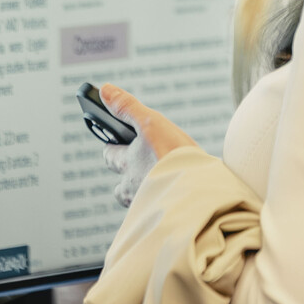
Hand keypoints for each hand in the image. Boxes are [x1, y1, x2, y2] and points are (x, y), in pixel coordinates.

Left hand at [99, 84, 200, 206]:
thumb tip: (104, 90)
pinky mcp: (165, 213)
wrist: (198, 190)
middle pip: (119, 186)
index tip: (113, 140)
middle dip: (125, 176)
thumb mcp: (150, 123)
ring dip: (143, 191)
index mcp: (128, 164)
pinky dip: (162, 202)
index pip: (109, 154)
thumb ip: (128, 107)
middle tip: (136, 166)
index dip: (111, 146)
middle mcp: (133, 187)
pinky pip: (156, 210)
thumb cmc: (173, 155)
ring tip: (157, 185)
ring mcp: (148, 203)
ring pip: (137, 199)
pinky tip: (175, 197)